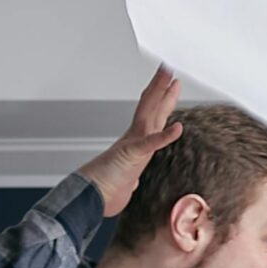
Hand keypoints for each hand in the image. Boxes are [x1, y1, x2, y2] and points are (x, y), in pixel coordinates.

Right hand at [79, 66, 182, 216]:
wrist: (89, 198)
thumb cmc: (103, 190)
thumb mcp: (124, 184)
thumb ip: (130, 179)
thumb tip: (132, 182)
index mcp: (134, 143)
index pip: (150, 116)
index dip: (160, 100)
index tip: (169, 86)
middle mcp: (134, 139)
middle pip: (150, 107)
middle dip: (162, 88)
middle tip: (170, 69)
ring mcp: (133, 144)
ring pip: (150, 115)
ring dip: (162, 96)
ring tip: (171, 79)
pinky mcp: (132, 155)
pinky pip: (151, 144)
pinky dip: (164, 136)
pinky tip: (177, 129)